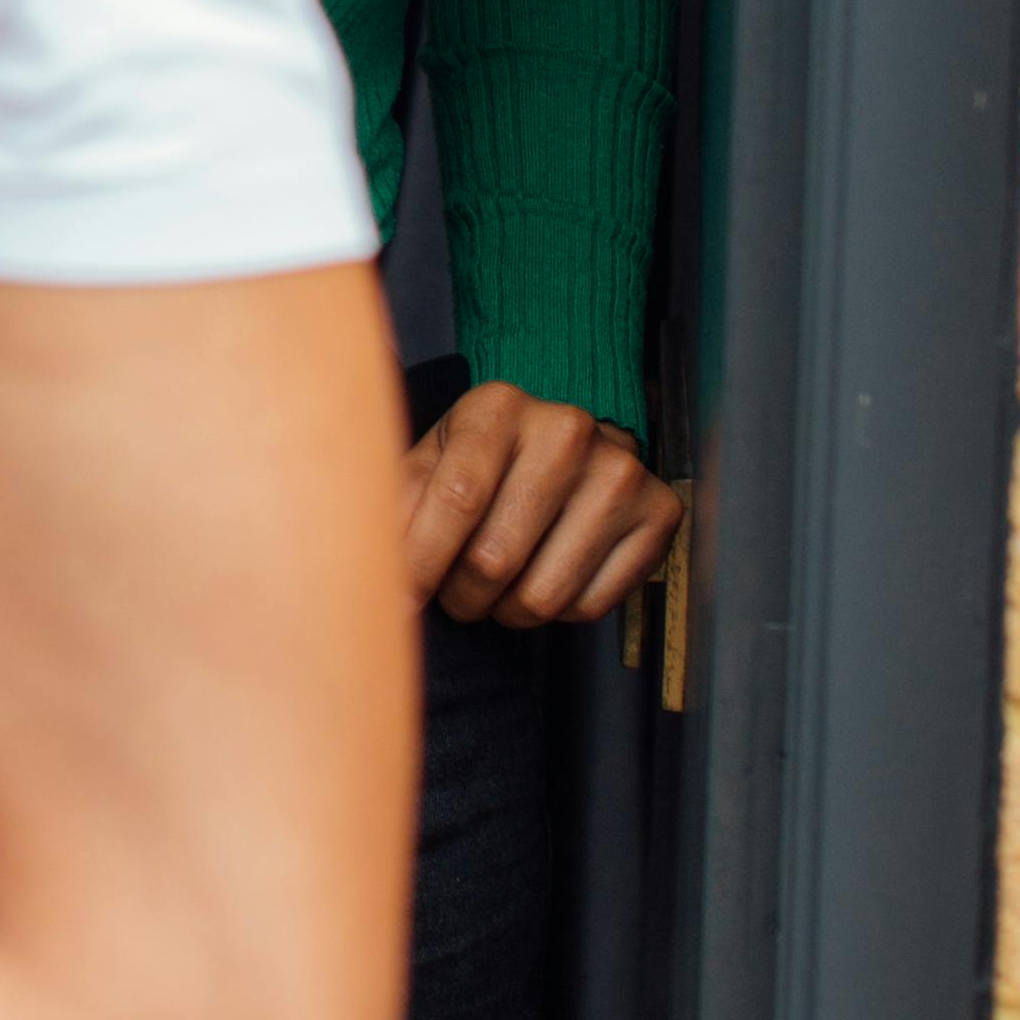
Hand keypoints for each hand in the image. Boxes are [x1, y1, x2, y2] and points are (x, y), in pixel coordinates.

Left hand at [401, 387, 678, 630]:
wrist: (566, 447)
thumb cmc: (481, 464)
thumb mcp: (429, 464)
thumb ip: (392, 506)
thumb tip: (360, 568)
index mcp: (498, 406)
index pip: (455, 501)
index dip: (419, 566)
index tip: (396, 606)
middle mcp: (568, 428)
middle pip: (494, 559)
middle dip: (460, 596)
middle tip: (455, 592)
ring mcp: (621, 470)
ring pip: (541, 596)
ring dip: (505, 611)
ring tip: (497, 588)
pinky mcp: (659, 513)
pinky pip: (589, 607)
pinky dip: (558, 613)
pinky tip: (547, 575)